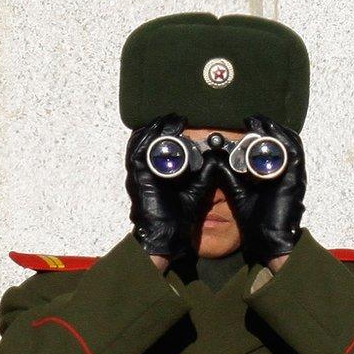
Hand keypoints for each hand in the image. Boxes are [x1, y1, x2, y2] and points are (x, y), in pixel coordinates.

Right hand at [125, 114, 217, 258]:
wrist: (168, 237)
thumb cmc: (178, 217)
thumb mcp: (196, 190)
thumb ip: (205, 175)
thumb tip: (217, 159)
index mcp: (155, 173)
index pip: (156, 146)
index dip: (164, 132)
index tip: (179, 121)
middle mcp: (144, 172)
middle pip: (146, 141)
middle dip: (159, 126)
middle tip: (174, 116)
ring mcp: (138, 175)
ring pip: (139, 145)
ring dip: (152, 130)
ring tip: (167, 119)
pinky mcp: (138, 180)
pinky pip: (137, 156)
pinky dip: (144, 142)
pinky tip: (153, 132)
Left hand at [220, 114, 306, 264]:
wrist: (269, 242)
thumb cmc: (258, 222)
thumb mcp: (239, 192)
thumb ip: (229, 176)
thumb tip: (214, 159)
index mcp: (278, 175)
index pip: (276, 146)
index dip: (265, 132)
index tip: (248, 123)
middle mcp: (289, 172)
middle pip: (285, 141)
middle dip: (270, 126)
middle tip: (252, 118)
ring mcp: (294, 176)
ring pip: (291, 143)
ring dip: (276, 129)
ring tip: (260, 120)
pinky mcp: (294, 181)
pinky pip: (294, 154)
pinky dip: (283, 140)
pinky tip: (271, 131)